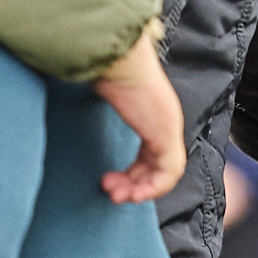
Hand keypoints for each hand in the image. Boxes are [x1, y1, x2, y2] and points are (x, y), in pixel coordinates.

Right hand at [92, 28, 187, 203]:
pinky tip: (133, 193)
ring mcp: (167, 128)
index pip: (152, 152)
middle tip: (110, 192)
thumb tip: (89, 98)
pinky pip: (168, 172)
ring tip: (116, 196)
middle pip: (158, 164)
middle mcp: (165, 121)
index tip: (111, 179)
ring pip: (165, 172)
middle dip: (134, 184)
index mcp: (153, 112)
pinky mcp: (165, 135)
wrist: (118, 61)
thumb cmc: (107, 69)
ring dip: (141, 189)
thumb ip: (106, 101)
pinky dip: (152, 188)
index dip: (135, 172)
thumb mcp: (106, 91)